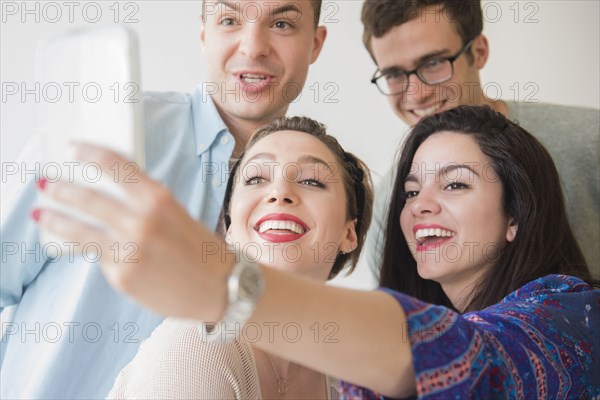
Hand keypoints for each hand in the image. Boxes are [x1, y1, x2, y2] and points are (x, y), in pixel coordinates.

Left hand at [34, 143, 229, 319]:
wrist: (221, 287)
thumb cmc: (202, 250)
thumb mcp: (178, 214)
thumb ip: (145, 204)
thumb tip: (110, 195)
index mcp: (160, 199)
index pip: (116, 166)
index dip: (90, 153)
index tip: (72, 148)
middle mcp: (142, 221)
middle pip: (89, 198)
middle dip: (62, 189)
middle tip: (48, 182)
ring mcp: (130, 250)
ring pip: (80, 230)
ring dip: (56, 219)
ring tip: (43, 214)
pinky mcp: (122, 276)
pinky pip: (97, 256)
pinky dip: (86, 247)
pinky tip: (75, 243)